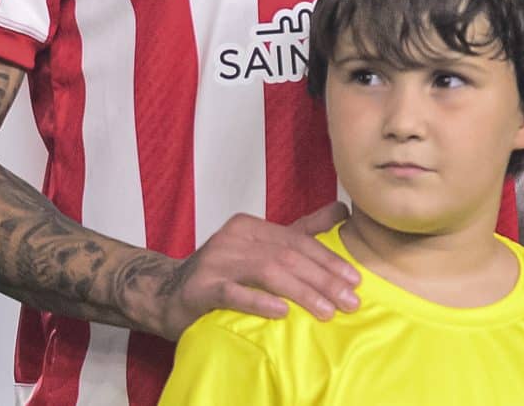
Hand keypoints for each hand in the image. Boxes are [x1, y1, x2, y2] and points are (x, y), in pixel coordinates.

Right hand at [150, 202, 358, 339]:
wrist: (168, 293)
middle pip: (287, 256)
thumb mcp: (261, 248)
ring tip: (326, 311)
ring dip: (301, 292)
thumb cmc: (222, 273)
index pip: (297, 241)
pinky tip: (282, 312)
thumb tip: (343, 211)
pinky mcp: (202, 286)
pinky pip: (233, 292)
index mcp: (251, 226)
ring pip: (266, 272)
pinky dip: (259, 301)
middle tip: (350, 301)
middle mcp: (235, 237)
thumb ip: (301, 231)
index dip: (328, 260)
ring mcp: (217, 260)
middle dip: (323, 279)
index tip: (354, 281)